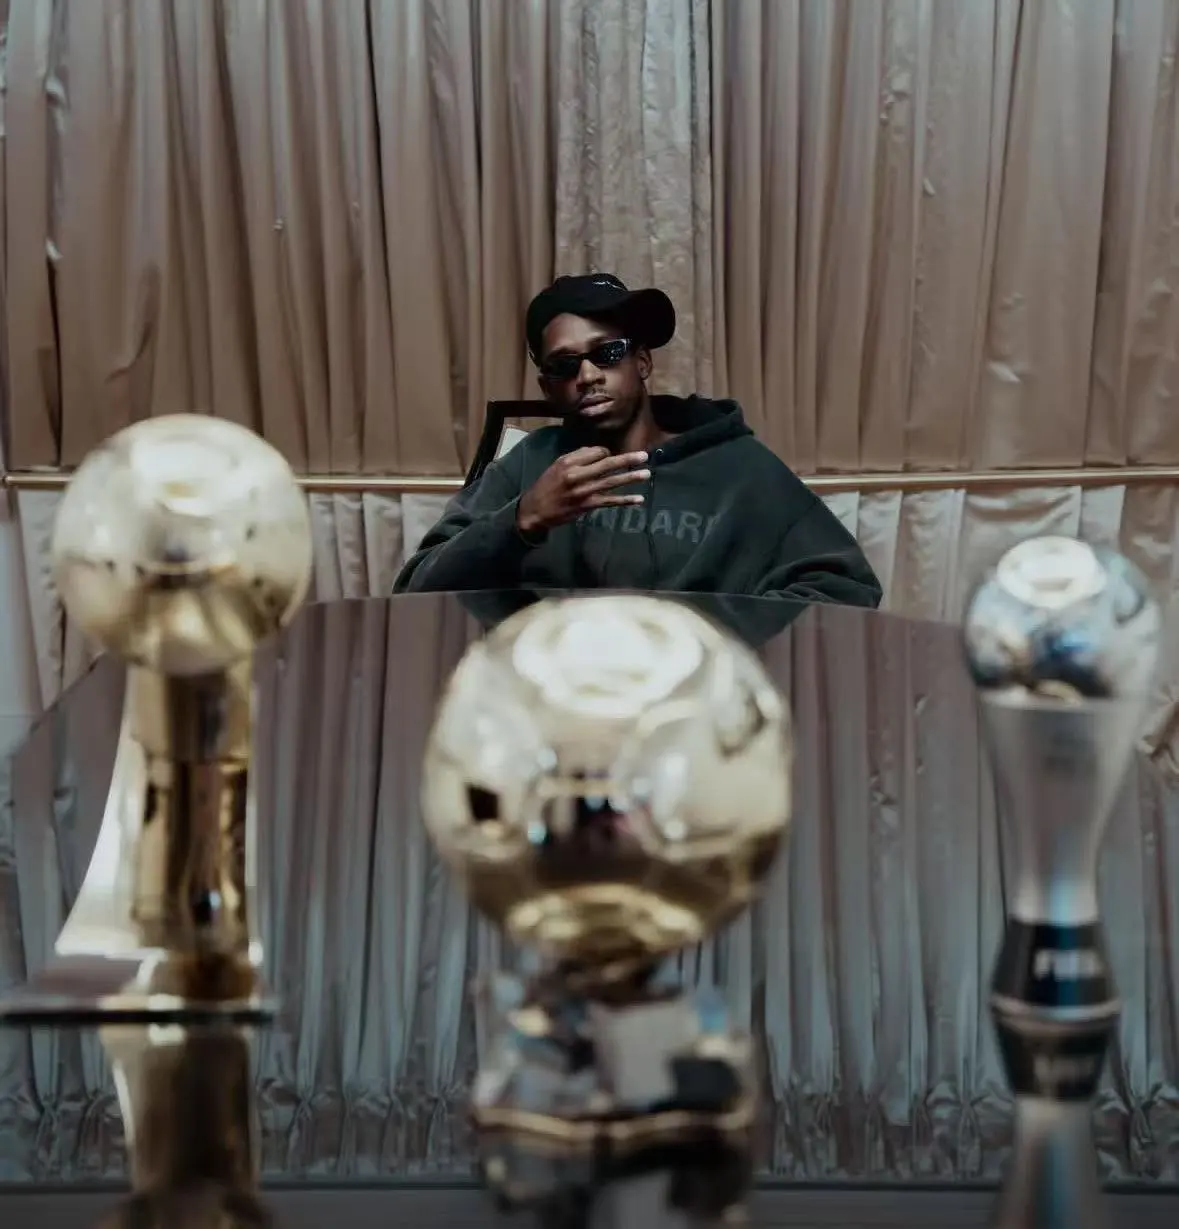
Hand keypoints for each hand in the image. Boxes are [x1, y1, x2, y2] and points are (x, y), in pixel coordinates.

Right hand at [516, 447, 649, 535]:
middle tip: (645, 455)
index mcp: (569, 462)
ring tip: (647, 473)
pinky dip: (625, 500)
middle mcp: (577, 475)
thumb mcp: (557, 465)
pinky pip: (610, 502)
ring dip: (631, 477)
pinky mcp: (588, 506)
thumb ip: (577, 457)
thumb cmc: (546, 485)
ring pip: (611, 482)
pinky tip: (639, 499)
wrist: (535, 510)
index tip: (608, 456)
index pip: (596, 452)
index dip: (606, 453)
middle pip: (607, 464)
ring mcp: (584, 491)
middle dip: (627, 459)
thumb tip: (599, 452)